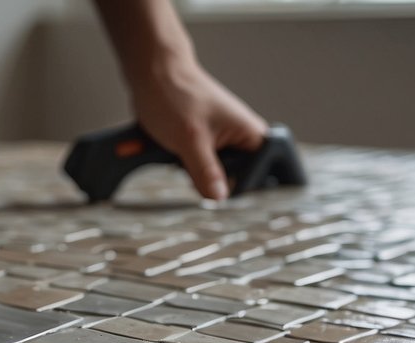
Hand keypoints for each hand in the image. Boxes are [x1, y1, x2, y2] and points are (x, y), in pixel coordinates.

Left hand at [129, 60, 267, 200]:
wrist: (152, 72)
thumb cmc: (175, 95)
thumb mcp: (190, 140)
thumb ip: (206, 172)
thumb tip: (220, 198)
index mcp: (248, 134)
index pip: (261, 173)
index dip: (243, 184)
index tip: (221, 186)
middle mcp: (238, 139)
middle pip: (232, 179)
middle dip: (208, 179)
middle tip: (193, 162)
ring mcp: (219, 141)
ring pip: (210, 175)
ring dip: (190, 171)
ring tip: (179, 149)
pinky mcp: (202, 142)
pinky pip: (195, 166)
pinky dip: (180, 163)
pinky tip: (170, 150)